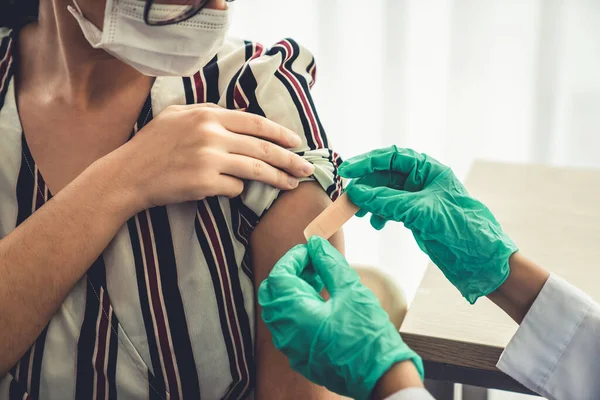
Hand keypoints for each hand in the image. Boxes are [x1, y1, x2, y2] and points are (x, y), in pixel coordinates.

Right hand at [118, 104, 314, 209]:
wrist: (128, 175)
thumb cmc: (152, 145)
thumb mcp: (177, 116)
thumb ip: (208, 113)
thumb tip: (240, 118)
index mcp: (208, 115)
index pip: (256, 123)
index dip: (281, 133)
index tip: (296, 143)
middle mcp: (211, 134)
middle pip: (263, 147)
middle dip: (289, 159)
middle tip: (306, 169)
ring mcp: (209, 159)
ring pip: (256, 169)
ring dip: (278, 179)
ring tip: (292, 185)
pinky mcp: (205, 183)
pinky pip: (234, 188)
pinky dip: (237, 189)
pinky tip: (233, 190)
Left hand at [258, 236, 422, 399]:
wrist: (381, 377)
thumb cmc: (368, 335)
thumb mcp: (351, 291)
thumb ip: (329, 264)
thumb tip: (315, 244)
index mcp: (295, 315)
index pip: (278, 277)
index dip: (292, 259)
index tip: (310, 250)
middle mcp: (286, 334)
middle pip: (272, 294)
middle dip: (290, 273)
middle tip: (313, 263)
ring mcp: (291, 349)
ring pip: (278, 311)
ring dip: (293, 290)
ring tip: (319, 280)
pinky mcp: (300, 357)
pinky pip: (287, 327)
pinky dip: (297, 308)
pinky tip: (320, 302)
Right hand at [339, 146, 517, 303]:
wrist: (478, 258)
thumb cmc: (459, 227)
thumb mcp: (420, 211)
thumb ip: (387, 201)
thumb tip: (357, 193)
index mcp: (429, 169)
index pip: (392, 157)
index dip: (368, 162)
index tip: (346, 170)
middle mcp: (422, 180)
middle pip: (385, 175)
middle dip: (366, 186)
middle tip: (349, 198)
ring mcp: (418, 198)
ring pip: (385, 193)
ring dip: (371, 203)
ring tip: (361, 215)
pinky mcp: (416, 215)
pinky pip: (390, 208)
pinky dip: (380, 215)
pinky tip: (377, 224)